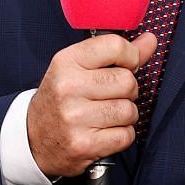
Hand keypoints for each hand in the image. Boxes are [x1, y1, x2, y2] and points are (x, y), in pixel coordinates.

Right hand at [26, 33, 157, 178]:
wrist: (33, 138)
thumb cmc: (60, 99)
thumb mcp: (78, 68)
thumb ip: (116, 53)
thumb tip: (151, 40)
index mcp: (66, 62)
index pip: (115, 46)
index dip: (130, 57)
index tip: (125, 66)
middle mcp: (68, 87)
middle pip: (127, 81)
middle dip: (128, 90)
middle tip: (111, 96)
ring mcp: (75, 118)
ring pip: (129, 110)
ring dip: (125, 115)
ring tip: (107, 115)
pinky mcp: (84, 144)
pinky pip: (126, 135)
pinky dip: (122, 135)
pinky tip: (105, 132)